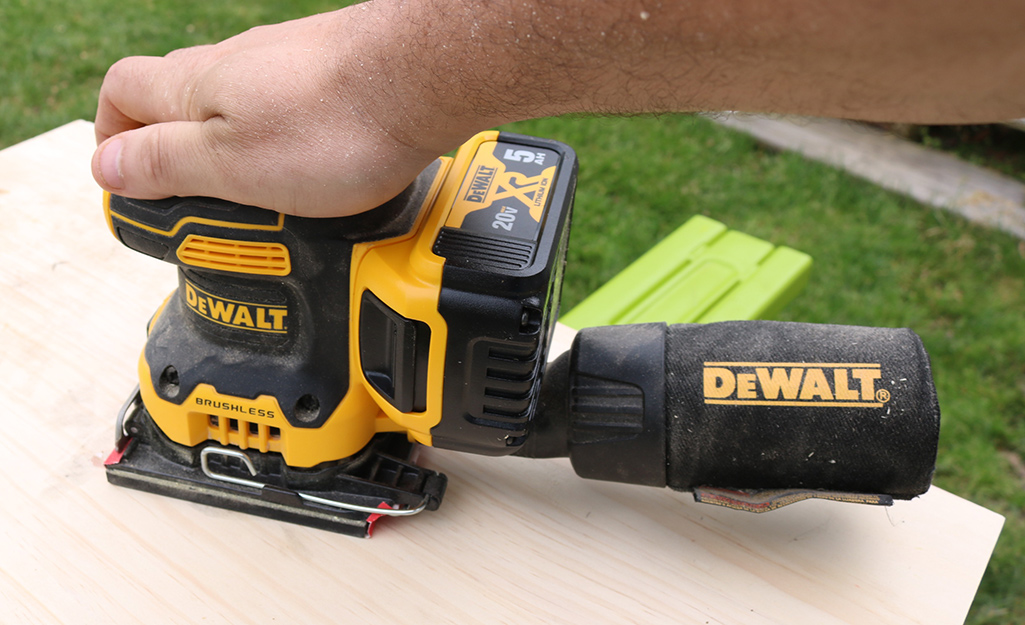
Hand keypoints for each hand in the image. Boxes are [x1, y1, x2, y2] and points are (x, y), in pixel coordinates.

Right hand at [91, 4, 473, 216]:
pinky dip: (286, 142)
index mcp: (193, 86)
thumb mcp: (230, 164)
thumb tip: (105, 166)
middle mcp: (233, 65)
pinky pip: (289, 109)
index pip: (120, 93)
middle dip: (177, 151)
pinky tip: (315, 172)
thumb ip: (166, 164)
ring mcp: (286, 65)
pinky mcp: (332, 74)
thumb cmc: (331, 125)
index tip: (127, 180)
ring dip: (235, 149)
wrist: (422, 80)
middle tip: (196, 204)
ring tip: (260, 201)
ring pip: (238, 105)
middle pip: (178, 100)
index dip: (112, 136)